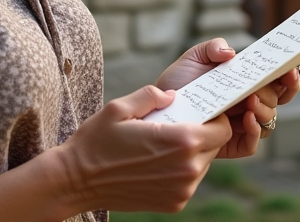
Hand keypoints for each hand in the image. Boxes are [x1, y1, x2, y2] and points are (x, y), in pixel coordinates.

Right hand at [53, 85, 232, 213]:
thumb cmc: (97, 141)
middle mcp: (187, 169)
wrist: (77, 181)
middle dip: (203, 133)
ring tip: (163, 143)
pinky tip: (156, 161)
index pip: (222, 128)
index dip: (215, 118)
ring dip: (192, 152)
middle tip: (178, 124)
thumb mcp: (120, 107)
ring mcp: (182, 190)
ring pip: (203, 164)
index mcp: (180, 141)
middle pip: (215, 146)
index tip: (198, 112)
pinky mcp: (174, 203)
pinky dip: (180, 170)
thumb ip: (151, 95)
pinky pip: (189, 181)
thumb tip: (173, 95)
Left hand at [155, 39, 299, 158]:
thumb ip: (213, 47)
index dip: (289, 76)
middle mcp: (248, 103)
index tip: (292, 68)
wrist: (157, 107)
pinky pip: (251, 144)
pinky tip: (247, 120)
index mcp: (245, 82)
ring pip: (268, 122)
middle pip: (277, 100)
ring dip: (265, 111)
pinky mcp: (230, 144)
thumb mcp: (194, 57)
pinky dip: (254, 132)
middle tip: (260, 87)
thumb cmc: (178, 81)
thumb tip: (231, 52)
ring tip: (250, 102)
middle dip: (275, 92)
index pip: (277, 81)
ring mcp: (240, 125)